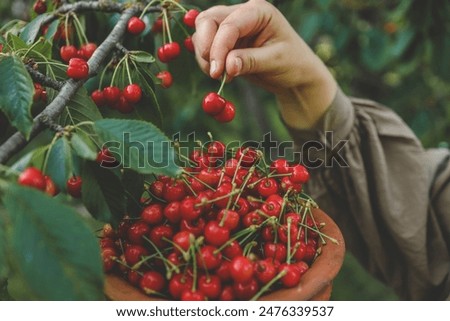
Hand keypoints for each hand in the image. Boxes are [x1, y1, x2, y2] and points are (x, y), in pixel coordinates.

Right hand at [192, 0, 336, 128]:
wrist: (294, 74)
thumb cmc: (292, 63)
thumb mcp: (274, 62)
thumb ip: (250, 61)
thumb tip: (227, 66)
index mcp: (258, 12)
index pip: (230, 25)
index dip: (219, 48)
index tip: (217, 72)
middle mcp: (242, 14)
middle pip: (208, 20)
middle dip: (206, 46)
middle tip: (213, 72)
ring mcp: (231, 26)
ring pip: (203, 32)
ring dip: (204, 55)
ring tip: (220, 75)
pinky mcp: (224, 41)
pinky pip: (205, 46)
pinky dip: (206, 60)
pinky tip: (221, 74)